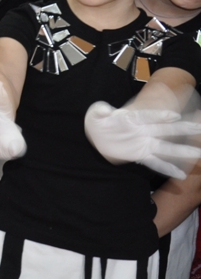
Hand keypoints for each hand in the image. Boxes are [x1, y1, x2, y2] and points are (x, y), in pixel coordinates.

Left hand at [84, 101, 200, 179]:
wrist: (98, 135)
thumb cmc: (98, 121)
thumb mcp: (95, 114)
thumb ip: (100, 111)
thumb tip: (103, 110)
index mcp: (133, 118)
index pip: (149, 116)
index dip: (161, 116)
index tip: (174, 116)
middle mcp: (143, 130)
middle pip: (166, 130)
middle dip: (183, 130)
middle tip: (199, 128)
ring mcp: (145, 143)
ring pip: (166, 148)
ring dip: (182, 151)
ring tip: (198, 153)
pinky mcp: (142, 155)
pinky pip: (156, 163)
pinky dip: (168, 168)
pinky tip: (181, 174)